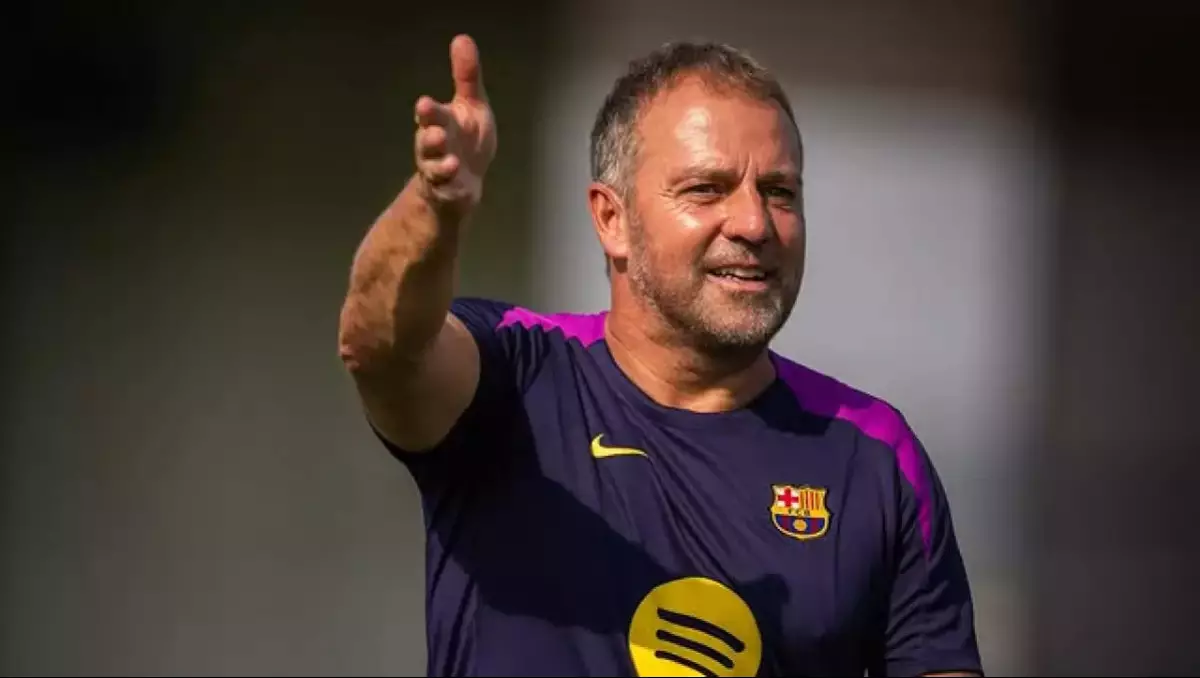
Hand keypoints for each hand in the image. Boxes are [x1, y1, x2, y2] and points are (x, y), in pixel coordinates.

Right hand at [414, 34, 496, 213]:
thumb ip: (466, 77)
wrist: (464, 181)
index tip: (425, 104)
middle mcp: (433, 146)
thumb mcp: (471, 106)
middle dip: (429, 137)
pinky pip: (445, 190)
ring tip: (452, 162)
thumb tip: (462, 39)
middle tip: (436, 133)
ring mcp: (438, 170)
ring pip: (433, 167)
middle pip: (426, 140)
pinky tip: (459, 183)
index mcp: (440, 122)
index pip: (431, 114)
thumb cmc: (466, 139)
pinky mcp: (446, 191)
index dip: (428, 111)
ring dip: (441, 165)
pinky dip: (451, 186)